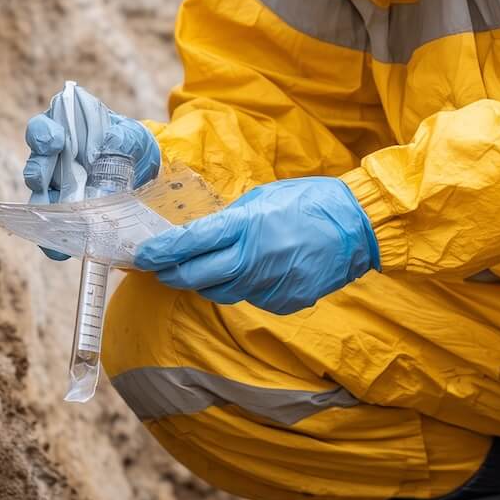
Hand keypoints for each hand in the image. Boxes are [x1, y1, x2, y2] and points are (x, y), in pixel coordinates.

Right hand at [22, 85, 161, 260]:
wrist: (144, 170)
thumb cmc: (130, 143)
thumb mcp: (133, 136)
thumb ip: (124, 136)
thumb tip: (113, 143)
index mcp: (65, 130)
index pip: (43, 129)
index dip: (43, 134)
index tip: (53, 141)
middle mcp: (53, 158)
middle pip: (36, 164)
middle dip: (37, 171)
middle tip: (41, 180)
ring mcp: (56, 185)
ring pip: (39, 196)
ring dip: (42, 206)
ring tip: (50, 216)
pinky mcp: (63, 210)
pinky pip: (51, 225)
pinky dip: (52, 237)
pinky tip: (58, 248)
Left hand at [132, 177, 378, 314]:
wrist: (358, 227)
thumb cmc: (310, 202)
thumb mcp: (263, 197)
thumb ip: (232, 219)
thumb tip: (204, 233)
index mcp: (244, 226)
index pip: (189, 243)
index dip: (161, 252)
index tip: (142, 255)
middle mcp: (251, 260)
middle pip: (195, 276)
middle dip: (171, 273)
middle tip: (159, 268)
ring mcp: (267, 285)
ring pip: (220, 291)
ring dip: (206, 281)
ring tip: (203, 268)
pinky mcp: (282, 302)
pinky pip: (250, 298)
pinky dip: (243, 286)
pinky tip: (254, 271)